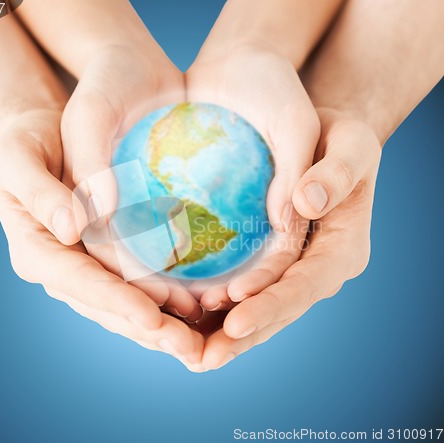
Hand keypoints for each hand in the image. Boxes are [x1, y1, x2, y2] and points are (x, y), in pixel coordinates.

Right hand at [0, 109, 204, 368]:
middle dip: (147, 329)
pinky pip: (133, 288)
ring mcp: (83, 268)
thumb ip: (39, 193)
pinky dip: (161, 303)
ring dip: (159, 326)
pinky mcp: (104, 260)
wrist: (40, 139)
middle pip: (105, 306)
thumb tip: (72, 229)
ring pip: (122, 306)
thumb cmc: (24, 142)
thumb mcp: (17, 158)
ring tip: (198, 342)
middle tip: (189, 349)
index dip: (115, 300)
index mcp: (36, 250)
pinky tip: (193, 311)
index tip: (153, 318)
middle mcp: (60, 268)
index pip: (79, 282)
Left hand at [198, 109, 380, 369]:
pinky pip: (249, 293)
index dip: (273, 303)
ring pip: (263, 309)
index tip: (235, 316)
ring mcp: (295, 270)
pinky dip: (223, 311)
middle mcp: (319, 269)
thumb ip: (337, 173)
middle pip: (282, 309)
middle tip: (204, 357)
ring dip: (229, 333)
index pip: (307, 284)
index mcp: (343, 250)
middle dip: (244, 334)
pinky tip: (192, 320)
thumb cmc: (342, 142)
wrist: (326, 145)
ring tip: (192, 353)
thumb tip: (305, 203)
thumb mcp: (352, 146)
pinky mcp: (273, 264)